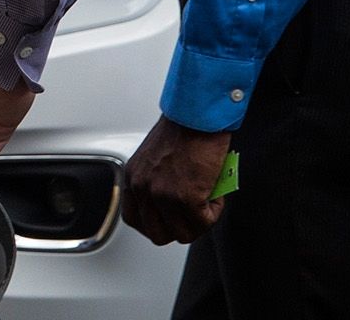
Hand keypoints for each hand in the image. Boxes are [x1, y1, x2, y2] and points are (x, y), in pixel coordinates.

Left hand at [119, 117, 232, 245]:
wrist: (197, 115)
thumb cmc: (182, 129)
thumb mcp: (154, 159)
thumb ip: (155, 183)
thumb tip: (171, 208)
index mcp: (132, 178)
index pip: (134, 220)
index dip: (156, 224)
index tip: (171, 219)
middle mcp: (142, 188)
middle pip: (157, 234)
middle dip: (179, 228)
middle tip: (193, 214)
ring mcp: (163, 195)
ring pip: (183, 234)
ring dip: (199, 221)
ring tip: (207, 200)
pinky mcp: (186, 197)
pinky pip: (204, 222)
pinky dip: (214, 212)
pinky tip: (216, 194)